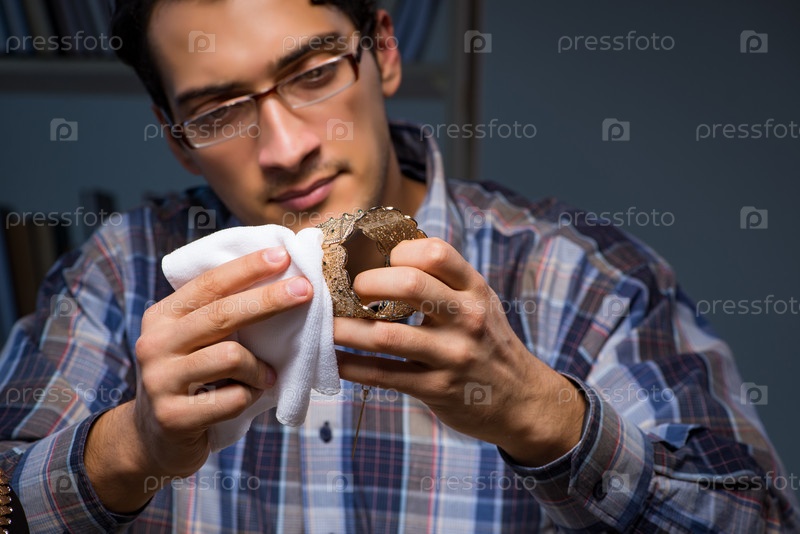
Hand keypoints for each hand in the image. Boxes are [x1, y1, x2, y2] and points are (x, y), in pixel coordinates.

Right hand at [85, 246, 311, 511]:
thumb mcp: (194, 342)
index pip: (208, 284)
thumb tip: (279, 281)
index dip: (246, 268)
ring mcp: (160, 380)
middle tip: (305, 290)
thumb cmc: (190, 380)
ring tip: (266, 376)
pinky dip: (250, 397)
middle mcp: (156, 343)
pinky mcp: (173, 416)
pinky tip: (247, 398)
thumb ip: (220, 316)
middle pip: (221, 314)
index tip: (282, 255)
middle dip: (268, 299)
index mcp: (163, 317)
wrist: (151, 437)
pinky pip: (232, 399)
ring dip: (260, 368)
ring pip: (230, 357)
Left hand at [334, 238, 585, 466]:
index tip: (378, 261)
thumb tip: (384, 256)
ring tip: (322, 323)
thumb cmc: (488, 343)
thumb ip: (442, 281)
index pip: (434, 252)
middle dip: (367, 282)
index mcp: (475, 290)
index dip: (398, 252)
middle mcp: (467, 319)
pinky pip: (383, 375)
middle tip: (348, 290)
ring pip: (386, 336)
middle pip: (410, 284)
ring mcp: (452, 356)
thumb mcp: (478, 303)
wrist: (522, 401)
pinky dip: (350, 366)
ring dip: (344, 329)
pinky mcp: (437, 390)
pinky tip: (332, 360)